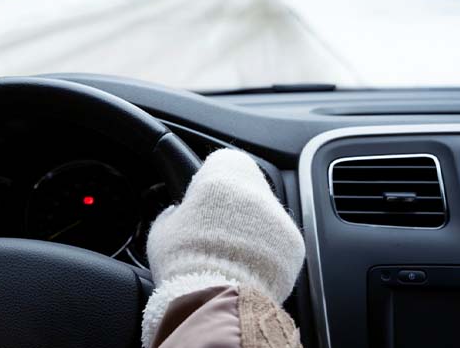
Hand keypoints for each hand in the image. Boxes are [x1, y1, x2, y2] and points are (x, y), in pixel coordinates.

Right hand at [142, 149, 304, 345]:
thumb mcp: (164, 229)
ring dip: (253, 227)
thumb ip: (174, 213)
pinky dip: (268, 250)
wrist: (215, 298)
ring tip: (231, 253)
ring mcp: (280, 218)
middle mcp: (256, 190)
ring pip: (266, 214)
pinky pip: (280, 241)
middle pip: (248, 186)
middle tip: (215, 229)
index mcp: (222, 176)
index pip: (222, 161)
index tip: (201, 199)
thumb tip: (178, 213)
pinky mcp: (295, 245)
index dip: (210, 180)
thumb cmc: (183, 261)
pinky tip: (248, 266)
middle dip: (235, 204)